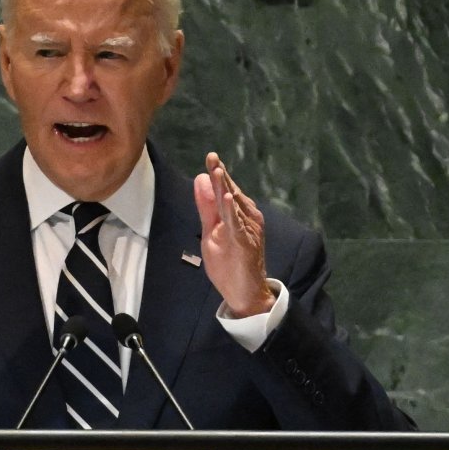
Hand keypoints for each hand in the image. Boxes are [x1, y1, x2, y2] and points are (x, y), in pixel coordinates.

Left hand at [193, 151, 272, 316]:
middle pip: (231, 193)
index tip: (210, 157)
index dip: (218, 174)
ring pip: (234, 206)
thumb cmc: (229, 262)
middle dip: (221, 175)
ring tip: (217, 171)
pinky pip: (238, 225)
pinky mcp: (245, 243)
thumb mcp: (211, 232)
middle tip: (212, 157)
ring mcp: (247, 230)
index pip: (226, 190)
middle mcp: (247, 218)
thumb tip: (201, 179)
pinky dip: (233, 212)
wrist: (246, 292)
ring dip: (226, 188)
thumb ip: (206, 207)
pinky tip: (228, 199)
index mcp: (238, 214)